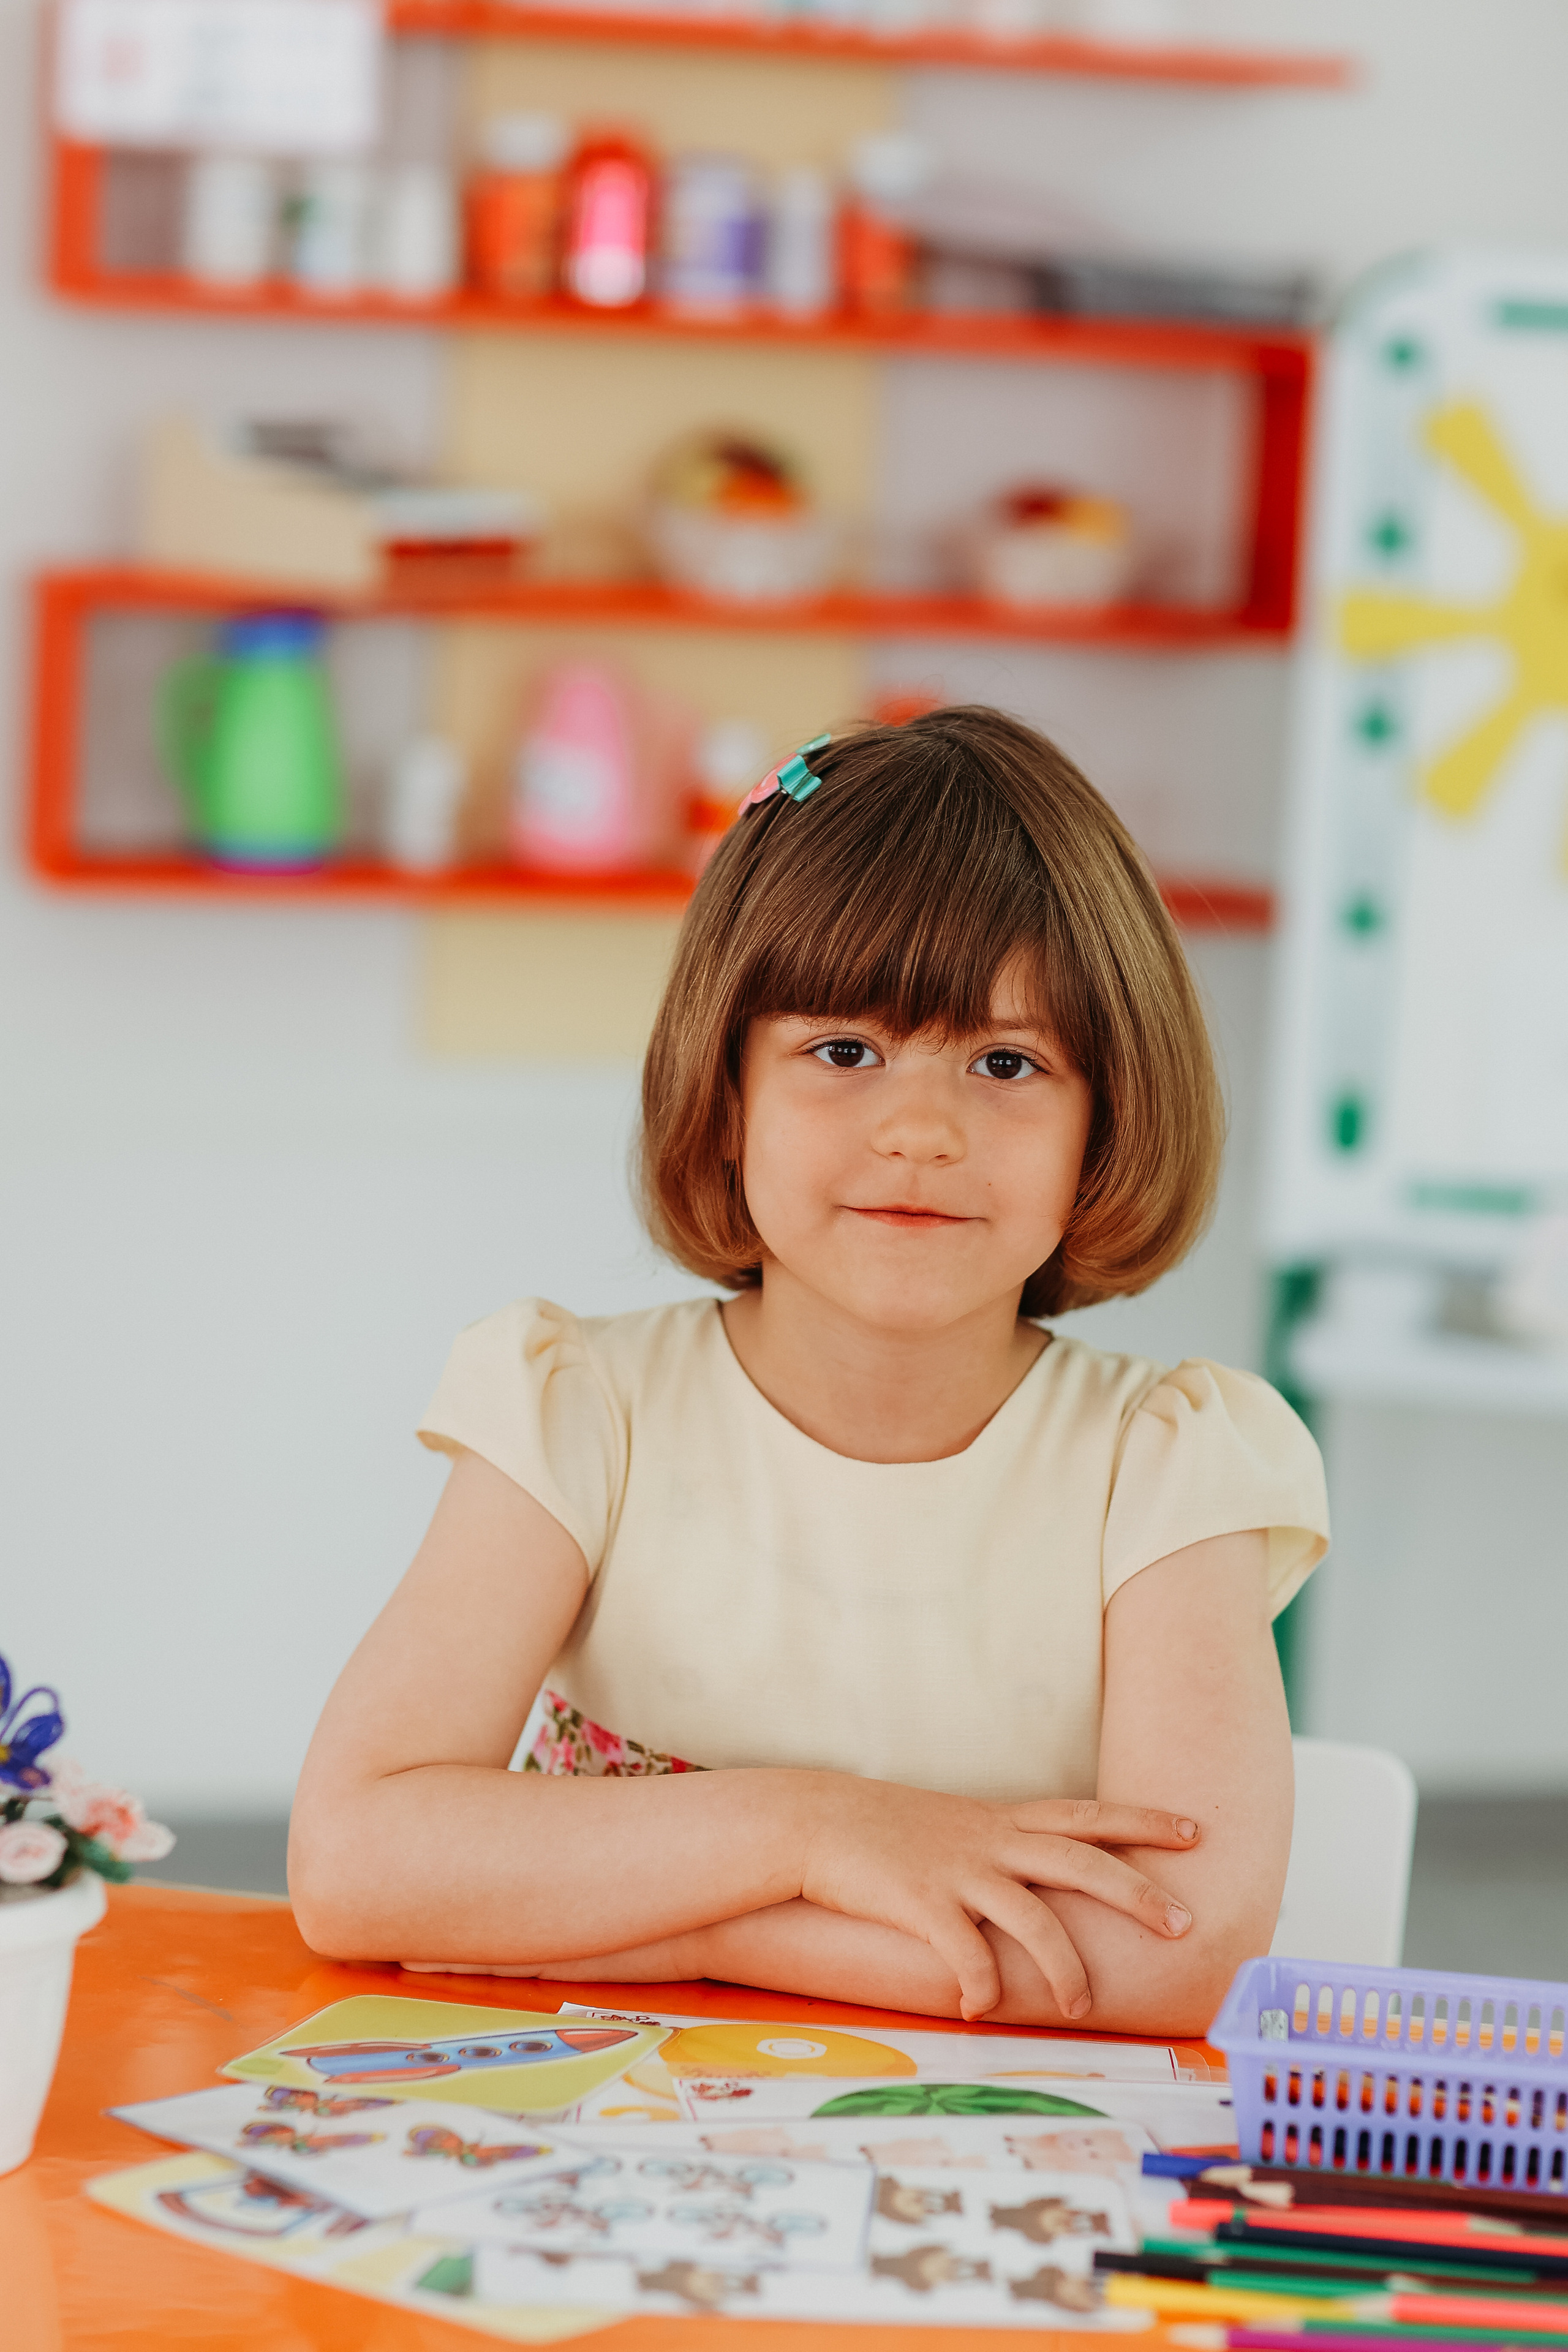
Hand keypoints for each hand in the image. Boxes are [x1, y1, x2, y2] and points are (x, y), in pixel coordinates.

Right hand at [796, 1780, 1198, 2021]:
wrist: (815, 1821)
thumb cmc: (885, 1831)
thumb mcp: (953, 1827)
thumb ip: (998, 1846)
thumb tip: (1039, 1876)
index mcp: (1002, 1821)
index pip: (1088, 1814)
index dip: (1143, 1821)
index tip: (1195, 1829)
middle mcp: (991, 1842)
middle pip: (1081, 1862)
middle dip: (1136, 1892)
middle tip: (1183, 1923)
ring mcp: (958, 1871)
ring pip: (1033, 1917)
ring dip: (1064, 1967)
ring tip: (1081, 2007)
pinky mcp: (921, 1903)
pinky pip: (965, 1952)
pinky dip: (980, 1986)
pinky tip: (980, 2010)